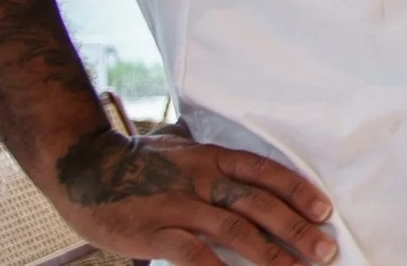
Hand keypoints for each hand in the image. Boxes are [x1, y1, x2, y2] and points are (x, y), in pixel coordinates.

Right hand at [48, 126, 337, 265]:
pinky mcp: (153, 233)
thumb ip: (213, 166)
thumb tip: (250, 181)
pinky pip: (193, 255)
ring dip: (270, 255)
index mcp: (210, 158)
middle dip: (296, 229)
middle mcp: (200, 180)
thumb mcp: (181, 151)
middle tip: (325, 249)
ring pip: (234, 230)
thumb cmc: (136, 162)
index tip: (324, 210)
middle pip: (258, 204)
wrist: (81, 166)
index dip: (297, 190)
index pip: (264, 172)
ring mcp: (177, 206)